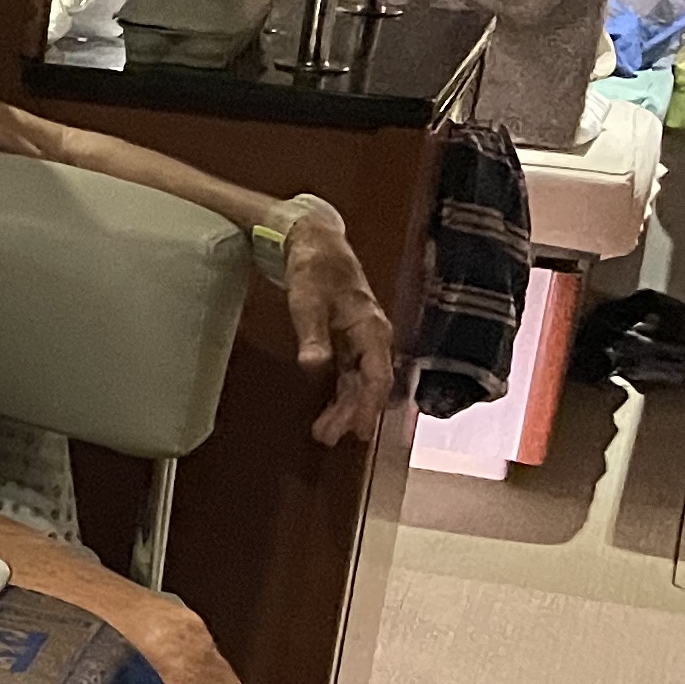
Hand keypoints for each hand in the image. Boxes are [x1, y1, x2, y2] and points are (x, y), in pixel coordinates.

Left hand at [285, 215, 393, 442]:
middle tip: (329, 438)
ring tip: (325, 433)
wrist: (316, 245)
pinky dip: (340, 393)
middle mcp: (373, 338)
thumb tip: (314, 366)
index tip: (357, 430)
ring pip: (359, 382)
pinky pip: (349, 373)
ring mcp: (362, 340)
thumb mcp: (308, 301)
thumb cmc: (314, 270)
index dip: (367, 406)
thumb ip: (312, 334)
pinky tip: (330, 410)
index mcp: (371, 329)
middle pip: (369, 385)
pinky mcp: (349, 340)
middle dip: (352, 413)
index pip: (377, 376)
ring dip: (345, 407)